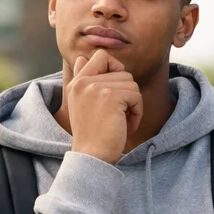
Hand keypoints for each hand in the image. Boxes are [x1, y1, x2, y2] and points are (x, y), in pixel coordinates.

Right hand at [65, 50, 141, 164]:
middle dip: (126, 92)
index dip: (114, 68)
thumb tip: (83, 58)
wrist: (92, 156)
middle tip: (119, 113)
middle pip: (121, 71)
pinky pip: (136, 96)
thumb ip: (83, 80)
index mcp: (76, 83)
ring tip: (122, 121)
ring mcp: (96, 87)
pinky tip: (127, 126)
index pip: (99, 56)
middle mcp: (83, 82)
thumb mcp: (80, 103)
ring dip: (133, 104)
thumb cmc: (92, 134)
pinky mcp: (111, 97)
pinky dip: (137, 112)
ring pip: (131, 83)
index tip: (115, 90)